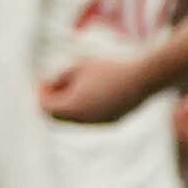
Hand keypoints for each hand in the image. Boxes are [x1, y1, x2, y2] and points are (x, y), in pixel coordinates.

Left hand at [40, 55, 155, 126]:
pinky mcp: (112, 120)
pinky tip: (94, 90)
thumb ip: (60, 75)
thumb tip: (51, 83)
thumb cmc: (111, 67)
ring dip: (70, 104)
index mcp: (72, 107)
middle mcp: (83, 119)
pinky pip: (90, 117)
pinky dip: (85, 107)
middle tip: (54, 84)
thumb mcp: (79, 65)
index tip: (44, 78)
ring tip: (78, 84)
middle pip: (57, 116)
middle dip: (53, 101)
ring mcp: (98, 122)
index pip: (45, 106)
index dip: (41, 91)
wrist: (146, 77)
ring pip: (74, 118)